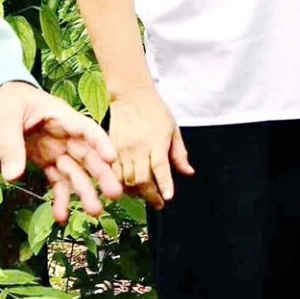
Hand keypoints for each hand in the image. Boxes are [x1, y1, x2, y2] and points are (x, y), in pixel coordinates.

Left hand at [0, 81, 123, 222]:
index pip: (86, 129)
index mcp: (61, 117)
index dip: (101, 143)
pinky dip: (60, 199)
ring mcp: (57, 150)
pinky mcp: (47, 162)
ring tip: (94, 212)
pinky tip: (60, 216)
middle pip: (87, 155)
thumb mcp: (5, 119)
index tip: (112, 158)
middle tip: (114, 194)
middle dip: (101, 175)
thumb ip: (10, 146)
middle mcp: (64, 136)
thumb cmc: (7, 102)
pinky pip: (57, 182)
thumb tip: (12, 177)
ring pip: (76, 172)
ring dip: (85, 192)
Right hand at [107, 84, 194, 208]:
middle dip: (150, 195)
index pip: (160, 167)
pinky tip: (129, 187)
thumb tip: (188, 172)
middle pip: (141, 179)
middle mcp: (138, 147)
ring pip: (126, 180)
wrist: (131, 96)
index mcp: (156, 141)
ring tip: (145, 195)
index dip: (164, 184)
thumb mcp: (173, 129)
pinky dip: (121, 184)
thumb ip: (180, 154)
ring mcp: (122, 149)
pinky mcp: (111, 150)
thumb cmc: (155, 111)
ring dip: (136, 193)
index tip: (167, 197)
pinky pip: (114, 173)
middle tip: (158, 203)